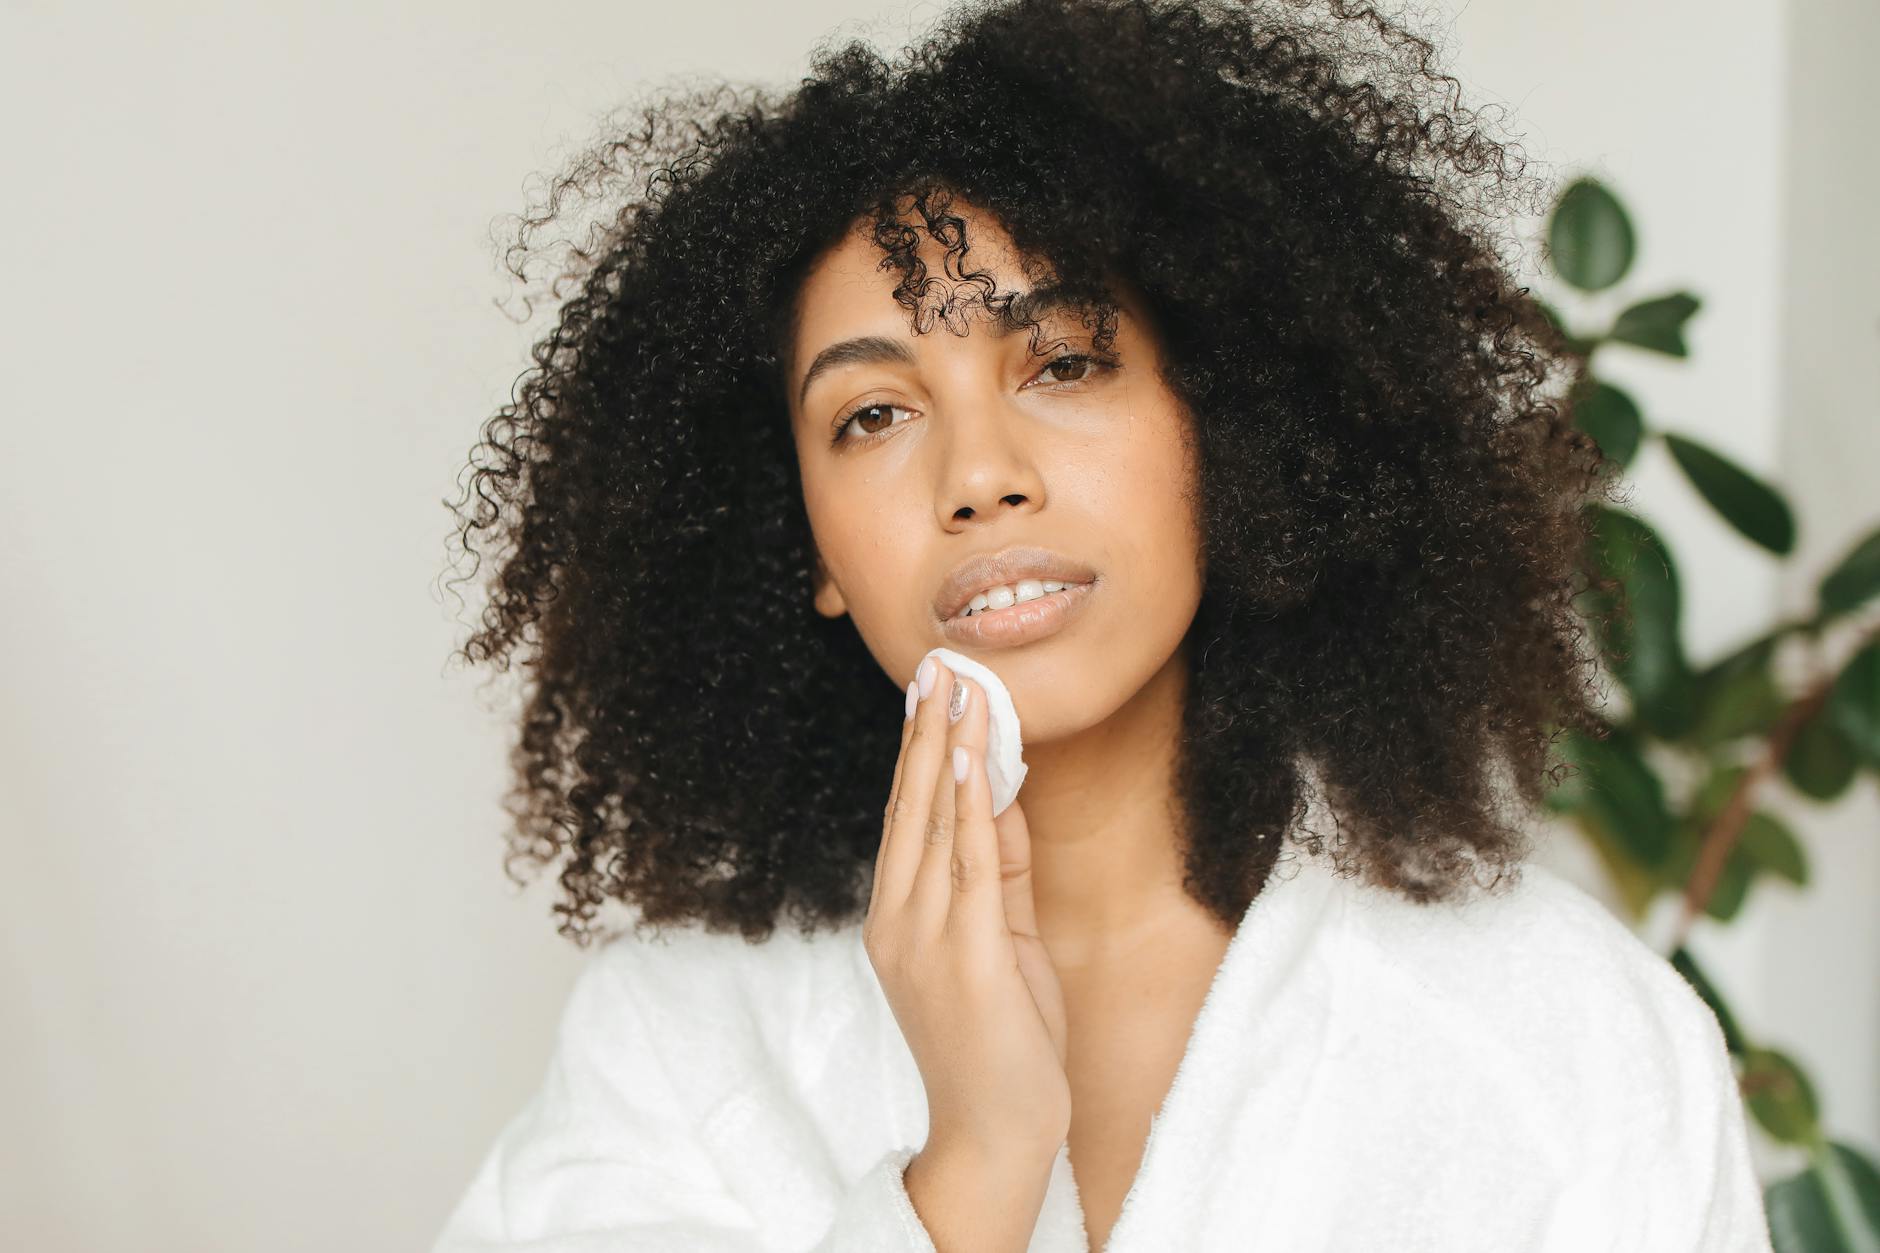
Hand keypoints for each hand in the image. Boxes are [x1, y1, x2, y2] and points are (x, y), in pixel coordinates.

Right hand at [864, 656, 1070, 1159]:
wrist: (996, 1129)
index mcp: (897, 917)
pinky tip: (977, 762)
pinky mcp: (967, 956)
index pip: (907, 816)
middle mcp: (899, 920)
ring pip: (938, 823)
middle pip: (913, 807)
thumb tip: (1005, 798)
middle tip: (940, 668)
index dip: (919, 750)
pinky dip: (975, 807)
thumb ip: (999, 872)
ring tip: (959, 692)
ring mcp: (926, 938)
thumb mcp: (999, 940)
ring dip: (952, 751)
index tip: (931, 693)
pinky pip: (971, 865)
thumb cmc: (1000, 1040)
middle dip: (928, 733)